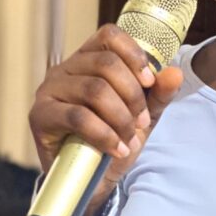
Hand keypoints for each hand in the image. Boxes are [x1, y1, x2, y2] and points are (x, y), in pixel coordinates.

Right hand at [29, 24, 183, 213]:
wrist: (91, 178)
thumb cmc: (113, 138)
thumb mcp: (142, 115)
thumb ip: (158, 94)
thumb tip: (175, 73)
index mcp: (89, 58)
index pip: (110, 36)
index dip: (133, 55)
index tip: (149, 82)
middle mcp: (66, 68)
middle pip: (106, 64)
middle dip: (132, 95)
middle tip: (141, 122)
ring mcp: (50, 89)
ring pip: (94, 90)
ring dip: (120, 117)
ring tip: (129, 139)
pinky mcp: (40, 115)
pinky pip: (78, 117)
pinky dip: (104, 134)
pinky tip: (117, 148)